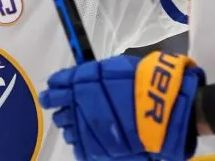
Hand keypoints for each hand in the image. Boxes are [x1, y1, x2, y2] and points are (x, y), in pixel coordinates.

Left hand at [39, 51, 202, 160]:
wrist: (160, 109)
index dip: (55, 88)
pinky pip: (78, 147)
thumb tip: (82, 77)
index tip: (54, 90)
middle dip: (61, 107)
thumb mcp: (116, 68)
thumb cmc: (143, 82)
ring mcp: (83, 128)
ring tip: (82, 124)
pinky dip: (82, 141)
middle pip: (57, 108)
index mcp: (81, 82)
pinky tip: (89, 137)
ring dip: (71, 125)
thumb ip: (95, 75)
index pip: (57, 85)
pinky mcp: (92, 148)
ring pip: (66, 129)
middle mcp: (76, 105)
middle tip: (68, 108)